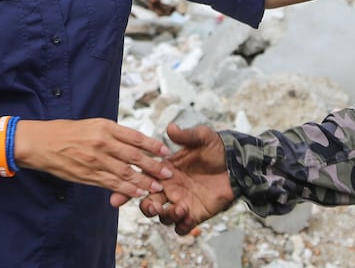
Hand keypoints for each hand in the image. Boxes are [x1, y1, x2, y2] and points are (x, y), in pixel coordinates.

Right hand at [15, 118, 172, 198]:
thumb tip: (134, 142)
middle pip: (134, 156)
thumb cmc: (66, 132)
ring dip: (144, 182)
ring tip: (158, 187)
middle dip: (154, 166)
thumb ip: (112, 133)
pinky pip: (111, 184)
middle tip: (168, 174)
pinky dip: (126, 190)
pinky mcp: (87, 175)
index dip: (153, 145)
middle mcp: (102, 142)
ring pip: (125, 172)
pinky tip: (138, 194)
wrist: (40, 142)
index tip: (166, 152)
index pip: (135, 137)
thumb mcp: (92, 124)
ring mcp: (95, 160)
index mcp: (105, 126)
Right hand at [120, 122, 236, 234]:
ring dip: (166, 215)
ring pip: (163, 217)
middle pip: (147, 202)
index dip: (127, 188)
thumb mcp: (202, 138)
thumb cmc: (217, 149)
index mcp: (166, 171)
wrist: (237, 165)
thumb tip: (170, 128)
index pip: (141, 179)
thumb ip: (186, 136)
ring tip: (179, 207)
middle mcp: (170, 188)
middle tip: (153, 204)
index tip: (117, 198)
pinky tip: (187, 214)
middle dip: (145, 207)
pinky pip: (182, 227)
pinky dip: (180, 224)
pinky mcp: (195, 214)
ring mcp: (181, 202)